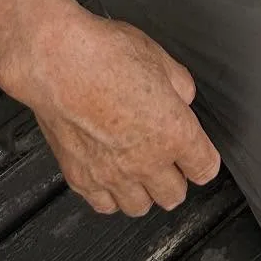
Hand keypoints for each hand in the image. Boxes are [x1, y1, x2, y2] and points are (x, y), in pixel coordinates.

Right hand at [14, 0, 221, 217]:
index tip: (197, 153)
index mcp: (174, 131)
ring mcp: (113, 174)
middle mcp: (146, 160)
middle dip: (175, 178)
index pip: (204, 167)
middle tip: (168, 159)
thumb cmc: (103, 54)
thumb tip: (181, 94)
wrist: (56, 62)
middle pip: (174, 195)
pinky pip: (104, 204)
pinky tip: (108, 174)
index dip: (202, 158)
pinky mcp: (82, 178)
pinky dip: (110, 194)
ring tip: (137, 169)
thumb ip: (178, 83)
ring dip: (143, 190)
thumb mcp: (157, 56)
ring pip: (140, 206)